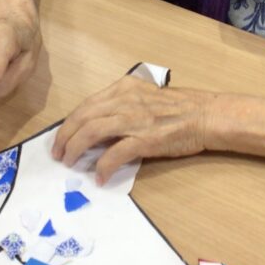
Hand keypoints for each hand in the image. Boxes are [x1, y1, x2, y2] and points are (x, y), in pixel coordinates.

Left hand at [52, 76, 211, 183]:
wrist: (205, 115)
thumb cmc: (180, 107)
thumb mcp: (145, 96)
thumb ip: (122, 105)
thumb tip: (100, 126)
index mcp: (124, 88)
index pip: (86, 105)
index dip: (69, 123)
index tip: (62, 137)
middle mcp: (124, 100)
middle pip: (83, 117)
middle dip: (65, 137)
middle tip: (59, 153)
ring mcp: (133, 119)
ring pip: (91, 132)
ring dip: (75, 149)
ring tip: (69, 163)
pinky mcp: (144, 139)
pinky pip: (114, 154)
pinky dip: (103, 166)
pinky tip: (99, 176)